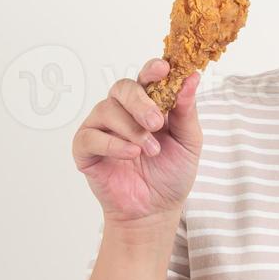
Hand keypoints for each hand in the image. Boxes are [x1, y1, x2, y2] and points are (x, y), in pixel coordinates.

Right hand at [72, 57, 202, 225]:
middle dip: (140, 102)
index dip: (152, 69)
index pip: (146, 77)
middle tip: (156, 122)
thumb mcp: (189, 142)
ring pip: (107, 110)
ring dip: (132, 130)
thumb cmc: (172, 173)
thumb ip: (187, 111)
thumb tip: (193, 78)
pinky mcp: (85, 149)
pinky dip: (112, 144)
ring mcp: (101, 128)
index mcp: (148, 104)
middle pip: (122, 87)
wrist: (156, 211)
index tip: (163, 69)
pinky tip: (131, 155)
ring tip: (150, 150)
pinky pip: (90, 136)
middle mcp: (122, 111)